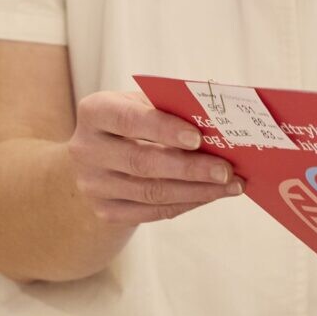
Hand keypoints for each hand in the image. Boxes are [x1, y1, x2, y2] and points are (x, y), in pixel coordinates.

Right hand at [67, 90, 243, 224]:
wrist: (100, 156)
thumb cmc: (135, 120)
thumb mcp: (145, 103)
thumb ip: (173, 107)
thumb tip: (220, 121)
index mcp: (95, 112)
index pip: (129, 120)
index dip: (163, 129)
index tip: (198, 138)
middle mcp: (86, 149)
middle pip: (142, 162)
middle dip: (190, 168)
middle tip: (227, 170)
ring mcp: (93, 185)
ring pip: (151, 192)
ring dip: (197, 190)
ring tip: (231, 185)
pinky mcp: (106, 211)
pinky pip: (152, 212)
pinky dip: (186, 203)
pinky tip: (212, 195)